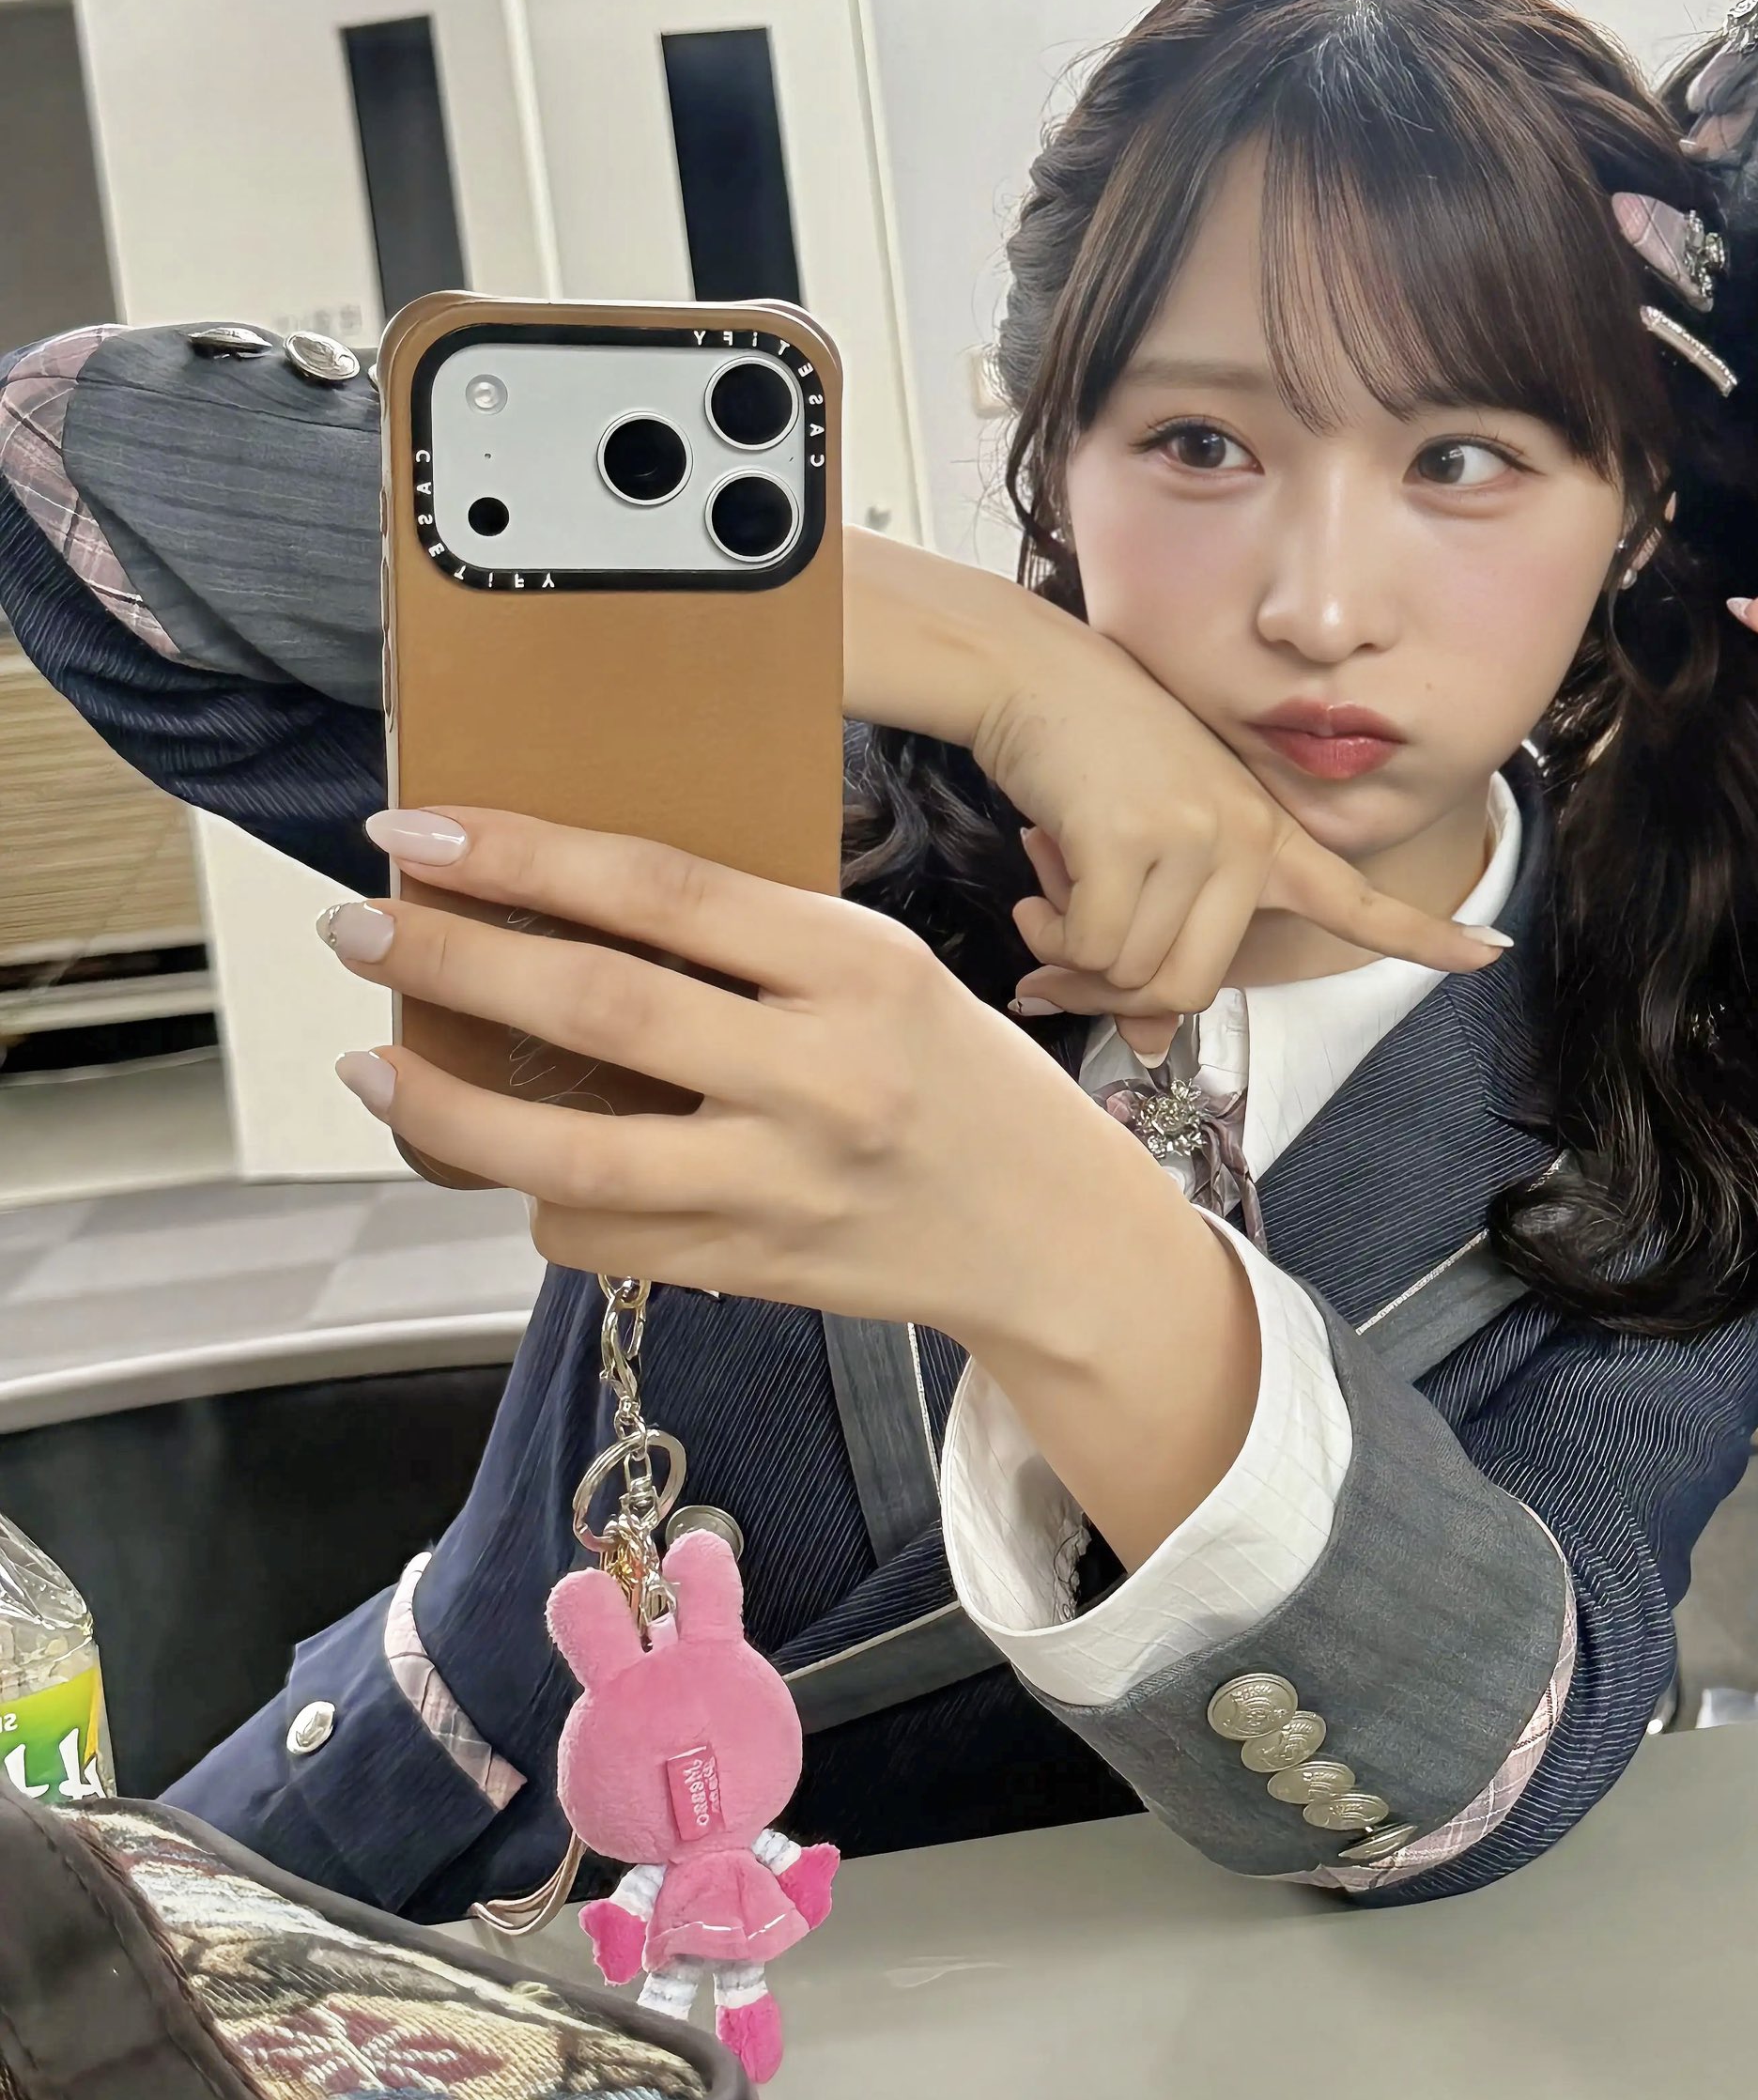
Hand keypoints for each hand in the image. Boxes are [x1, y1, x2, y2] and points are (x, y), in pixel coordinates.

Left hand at [326, 808, 1257, 1559]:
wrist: (1055, 1236)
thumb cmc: (961, 1080)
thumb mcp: (889, 972)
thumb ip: (754, 942)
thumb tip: (568, 899)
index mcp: (861, 970)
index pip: (662, 890)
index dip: (524, 855)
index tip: (425, 830)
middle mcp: (823, 1079)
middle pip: (596, 1009)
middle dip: (452, 958)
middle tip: (359, 925)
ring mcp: (783, 1187)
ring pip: (566, 1155)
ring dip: (443, 1107)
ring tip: (372, 1064)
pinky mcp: (752, 1268)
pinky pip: (598, 1235)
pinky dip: (536, 1196)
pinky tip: (516, 1166)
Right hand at [845, 529, 1502, 1017]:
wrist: (1036, 671)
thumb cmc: (1090, 762)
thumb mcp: (1146, 852)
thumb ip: (1160, 943)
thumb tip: (1149, 1040)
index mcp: (1270, 839)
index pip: (1363, 902)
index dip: (1425, 939)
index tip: (1492, 956)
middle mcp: (1250, 839)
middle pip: (1194, 990)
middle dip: (1117, 993)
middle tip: (1064, 963)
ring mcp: (1199, 837)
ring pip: (1135, 975)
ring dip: (1074, 956)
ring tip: (1053, 889)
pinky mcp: (1134, 840)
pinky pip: (1092, 947)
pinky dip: (1052, 932)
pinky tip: (1040, 875)